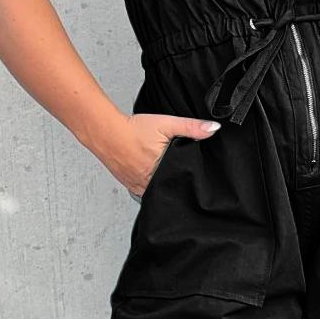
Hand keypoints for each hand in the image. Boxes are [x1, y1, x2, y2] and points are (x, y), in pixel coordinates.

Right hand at [83, 111, 220, 197]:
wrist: (106, 132)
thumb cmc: (134, 129)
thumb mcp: (166, 124)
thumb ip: (191, 127)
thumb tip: (213, 129)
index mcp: (162, 170)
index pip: (183, 181)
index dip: (191, 180)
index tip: (197, 178)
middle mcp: (150, 182)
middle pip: (171, 190)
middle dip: (179, 185)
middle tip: (185, 179)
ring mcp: (139, 186)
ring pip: (158, 194)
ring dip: (165, 189)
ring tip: (171, 181)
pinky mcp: (130, 186)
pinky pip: (145, 195)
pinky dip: (152, 190)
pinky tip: (155, 181)